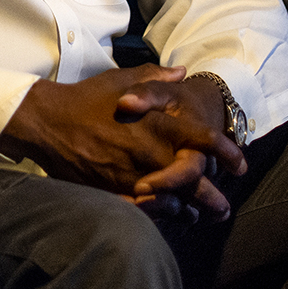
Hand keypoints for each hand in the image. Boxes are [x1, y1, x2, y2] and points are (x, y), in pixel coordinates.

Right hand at [0, 64, 233, 208]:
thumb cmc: (86, 98)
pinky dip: (161, 216)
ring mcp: (134, 175)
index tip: (240, 166)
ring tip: (198, 216)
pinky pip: (148, 211)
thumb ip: (156, 77)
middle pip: (197, 183)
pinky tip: (166, 216)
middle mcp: (151, 152)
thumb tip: (182, 72)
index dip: (228, 155)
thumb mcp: (122, 79)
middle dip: (215, 200)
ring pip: (175, 202)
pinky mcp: (115, 191)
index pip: (206, 142)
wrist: (48, 121)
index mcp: (159, 124)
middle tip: (224, 208)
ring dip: (190, 211)